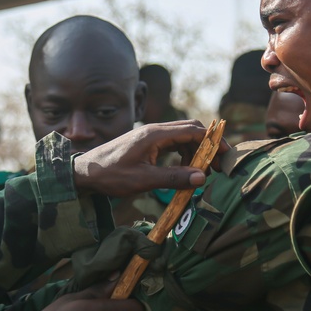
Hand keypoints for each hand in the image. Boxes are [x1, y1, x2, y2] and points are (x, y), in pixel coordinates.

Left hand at [73, 120, 228, 196]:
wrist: (84, 172)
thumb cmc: (110, 175)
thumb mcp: (143, 180)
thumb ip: (173, 178)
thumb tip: (202, 178)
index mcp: (154, 134)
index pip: (194, 130)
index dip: (213, 142)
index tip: (226, 157)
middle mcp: (154, 130)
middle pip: (192, 130)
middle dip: (208, 147)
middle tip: (217, 169)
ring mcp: (151, 136)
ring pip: (184, 137)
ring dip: (196, 153)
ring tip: (200, 174)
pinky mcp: (147, 143)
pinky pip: (173, 144)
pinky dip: (184, 155)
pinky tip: (184, 171)